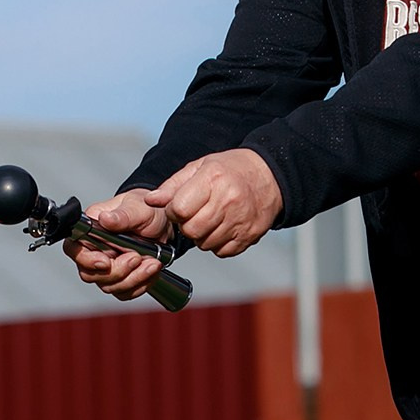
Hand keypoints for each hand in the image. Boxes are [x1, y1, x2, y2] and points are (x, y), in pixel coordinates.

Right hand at [63, 192, 172, 300]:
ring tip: (151, 262)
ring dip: (133, 278)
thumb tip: (105, 219)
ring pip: (109, 286)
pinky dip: (141, 285)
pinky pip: (124, 292)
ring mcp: (106, 267)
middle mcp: (94, 249)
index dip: (86, 260)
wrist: (163, 223)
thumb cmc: (146, 209)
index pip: (74, 249)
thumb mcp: (138, 208)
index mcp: (91, 228)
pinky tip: (151, 270)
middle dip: (117, 271)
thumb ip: (122, 216)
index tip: (106, 262)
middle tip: (137, 257)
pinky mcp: (120, 279)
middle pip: (90, 274)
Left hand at [149, 148, 280, 256]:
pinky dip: (217, 243)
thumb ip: (172, 185)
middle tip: (194, 215)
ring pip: (205, 243)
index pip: (180, 209)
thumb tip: (151, 201)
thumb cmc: (230, 170)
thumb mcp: (199, 167)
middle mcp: (228, 200)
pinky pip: (222, 251)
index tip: (179, 207)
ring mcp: (241, 220)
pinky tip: (222, 227)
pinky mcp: (250, 235)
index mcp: (212, 179)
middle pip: (191, 230)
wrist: (269, 176)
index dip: (174, 211)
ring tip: (210, 219)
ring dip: (201, 236)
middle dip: (186, 225)